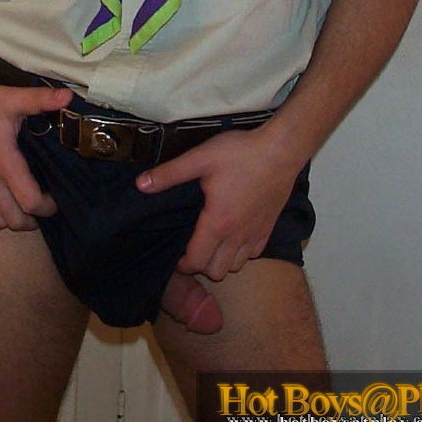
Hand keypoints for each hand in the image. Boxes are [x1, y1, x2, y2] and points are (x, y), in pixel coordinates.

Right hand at [0, 68, 72, 231]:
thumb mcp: (13, 98)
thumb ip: (41, 100)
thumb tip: (69, 96)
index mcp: (4, 162)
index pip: (31, 202)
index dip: (48, 207)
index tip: (55, 200)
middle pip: (15, 220)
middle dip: (33, 219)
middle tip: (42, 207)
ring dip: (12, 218)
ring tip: (22, 205)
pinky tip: (0, 201)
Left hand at [137, 127, 299, 280]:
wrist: (281, 149)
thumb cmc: (240, 153)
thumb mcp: (200, 158)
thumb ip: (169, 174)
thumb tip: (140, 185)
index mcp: (218, 223)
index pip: (196, 262)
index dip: (181, 264)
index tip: (175, 253)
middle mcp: (238, 235)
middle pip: (216, 272)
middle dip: (200, 265)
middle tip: (192, 245)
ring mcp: (256, 234)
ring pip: (236, 266)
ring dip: (221, 260)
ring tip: (212, 241)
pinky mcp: (270, 228)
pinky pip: (254, 254)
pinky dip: (241, 252)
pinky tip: (234, 233)